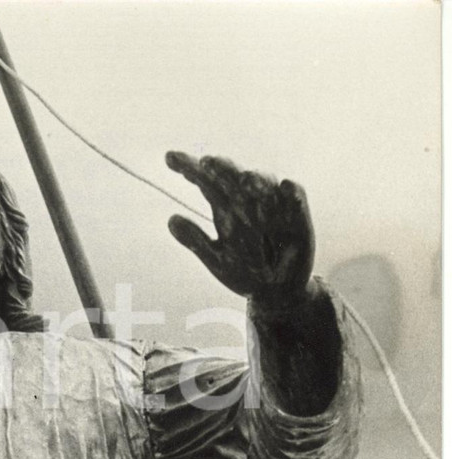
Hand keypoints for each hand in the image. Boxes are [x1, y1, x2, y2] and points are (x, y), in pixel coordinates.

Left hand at [165, 152, 314, 305]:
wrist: (275, 292)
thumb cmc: (245, 272)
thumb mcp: (217, 259)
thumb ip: (196, 241)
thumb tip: (171, 220)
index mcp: (225, 209)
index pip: (205, 182)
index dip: (189, 168)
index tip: (169, 157)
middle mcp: (247, 202)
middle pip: (232, 178)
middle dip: (221, 169)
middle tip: (207, 162)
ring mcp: (273, 208)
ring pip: (264, 185)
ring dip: (257, 180)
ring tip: (246, 179)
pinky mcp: (297, 217)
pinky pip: (296, 200)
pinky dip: (292, 194)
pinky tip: (286, 187)